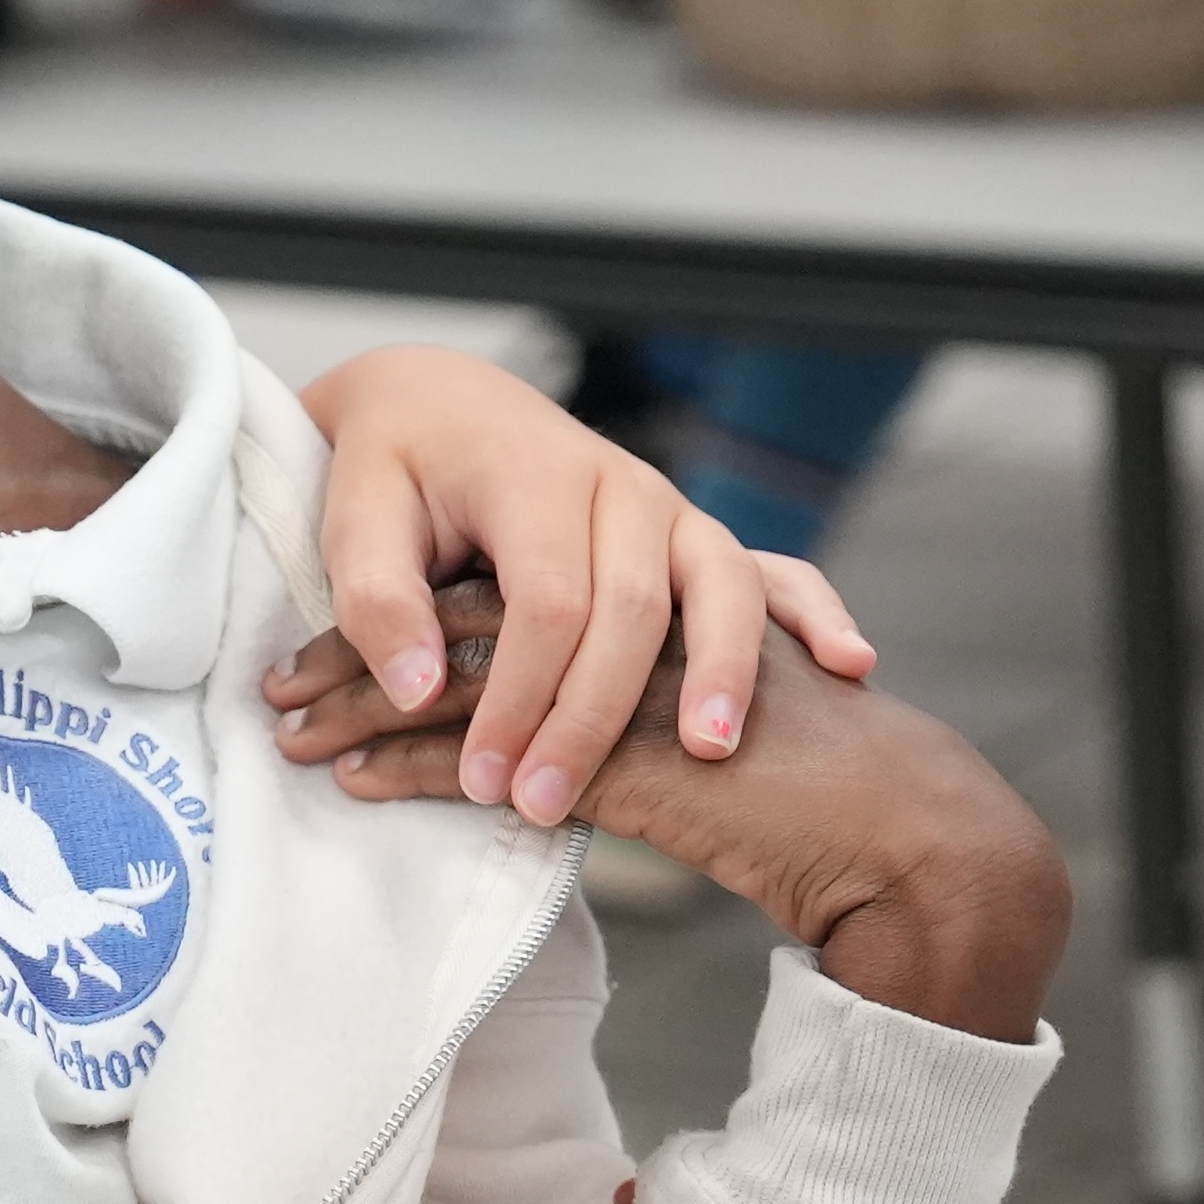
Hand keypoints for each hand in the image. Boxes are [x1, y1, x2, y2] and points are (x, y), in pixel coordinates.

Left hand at [268, 343, 874, 825]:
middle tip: (545, 803)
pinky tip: (849, 664)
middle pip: (631, 611)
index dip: (515, 700)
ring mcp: (671, 513)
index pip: (545, 603)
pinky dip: (817, 611)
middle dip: (591, 718)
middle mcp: (620, 490)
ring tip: (712, 750)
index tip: (485, 781)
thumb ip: (376, 596)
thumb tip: (416, 688)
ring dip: (725, 669)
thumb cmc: (397, 469)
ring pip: (721, 586)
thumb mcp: (355, 516)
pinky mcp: (696, 541)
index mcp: (537, 477)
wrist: (446, 401)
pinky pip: (779, 571)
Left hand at [290, 588, 1069, 1041]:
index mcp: (649, 572)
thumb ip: (598, 698)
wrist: (906, 830)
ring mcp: (638, 662)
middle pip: (473, 620)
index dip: (395, 634)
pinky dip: (423, 766)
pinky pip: (504, 744)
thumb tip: (491, 713)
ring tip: (302, 748)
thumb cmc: (800, 787)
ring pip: (480, 672)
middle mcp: (644, 597)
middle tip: (276, 704)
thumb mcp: (681, 723)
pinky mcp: (636, 739)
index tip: (312, 673)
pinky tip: (364, 786)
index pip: (498, 594)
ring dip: (379, 714)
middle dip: (365, 667)